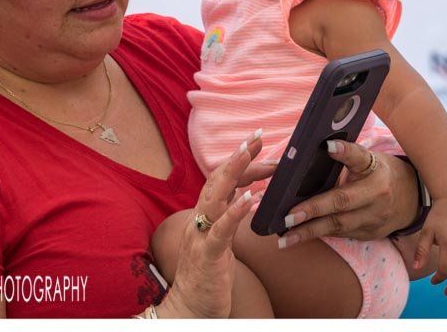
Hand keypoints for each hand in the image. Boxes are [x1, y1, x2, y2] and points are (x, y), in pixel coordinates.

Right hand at [156, 130, 273, 317]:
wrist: (189, 311)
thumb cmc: (207, 277)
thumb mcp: (220, 241)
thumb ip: (230, 217)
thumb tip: (251, 195)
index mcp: (203, 216)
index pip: (221, 179)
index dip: (239, 160)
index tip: (257, 142)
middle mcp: (198, 220)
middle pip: (217, 179)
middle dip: (238, 156)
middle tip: (258, 136)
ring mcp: (200, 236)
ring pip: (214, 196)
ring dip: (234, 172)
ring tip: (251, 154)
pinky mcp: (208, 256)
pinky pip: (221, 230)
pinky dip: (235, 211)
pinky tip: (252, 198)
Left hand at [277, 139, 419, 246]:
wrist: (411, 198)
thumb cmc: (380, 172)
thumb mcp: (369, 159)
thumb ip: (347, 156)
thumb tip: (317, 149)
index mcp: (375, 169)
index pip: (358, 157)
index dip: (344, 151)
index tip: (328, 146)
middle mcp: (377, 194)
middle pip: (342, 201)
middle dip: (313, 210)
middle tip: (288, 216)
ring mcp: (375, 217)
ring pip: (339, 225)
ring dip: (310, 232)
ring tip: (286, 237)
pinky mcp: (371, 233)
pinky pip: (342, 234)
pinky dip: (320, 235)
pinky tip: (299, 237)